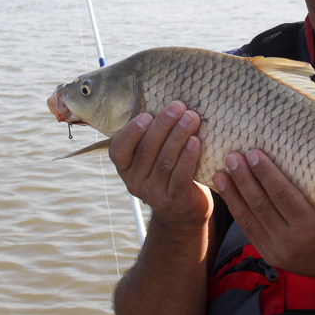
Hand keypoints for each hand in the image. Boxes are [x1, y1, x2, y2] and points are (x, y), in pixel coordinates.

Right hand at [108, 101, 212, 229]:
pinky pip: (180, 176)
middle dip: (164, 125)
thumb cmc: (168, 172)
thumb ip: (152, 137)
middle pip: (147, 150)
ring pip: (165, 161)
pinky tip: (196, 141)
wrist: (183, 212)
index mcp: (125, 167)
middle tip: (178, 106)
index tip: (147, 115)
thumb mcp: (153, 157)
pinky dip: (188, 157)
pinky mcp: (174, 200)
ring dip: (179, 136)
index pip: (119, 150)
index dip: (132, 132)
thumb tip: (166, 102)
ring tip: (191, 118)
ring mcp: (153, 193)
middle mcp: (134, 182)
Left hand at [214, 149, 314, 278]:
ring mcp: (276, 251)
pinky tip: (227, 194)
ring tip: (220, 174)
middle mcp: (291, 241)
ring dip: (232, 194)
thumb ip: (305, 191)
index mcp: (311, 227)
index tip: (253, 153)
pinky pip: (247, 229)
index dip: (266, 173)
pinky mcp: (267, 254)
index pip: (283, 195)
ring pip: (249, 218)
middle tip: (231, 157)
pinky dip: (236, 209)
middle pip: (261, 205)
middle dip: (243, 179)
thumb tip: (281, 157)